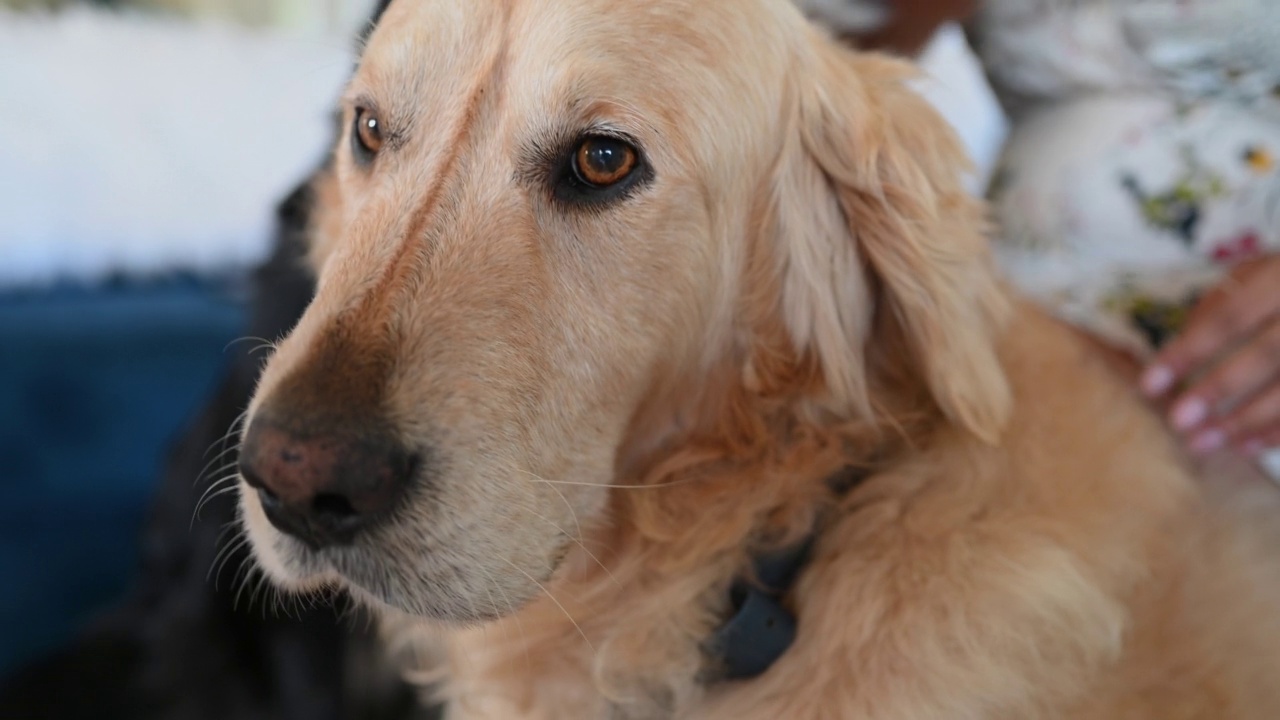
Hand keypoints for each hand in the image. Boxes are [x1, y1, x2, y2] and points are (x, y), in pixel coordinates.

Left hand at [1141, 255, 1279, 455]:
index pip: (1231, 316)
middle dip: (1220, 389)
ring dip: (1248, 420)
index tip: (1149, 385)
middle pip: (1269, 353)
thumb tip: (1180, 348)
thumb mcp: (1256, 272)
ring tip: (1204, 443)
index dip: (1190, 351)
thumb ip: (1220, 303)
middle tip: (1178, 422)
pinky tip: (1247, 447)